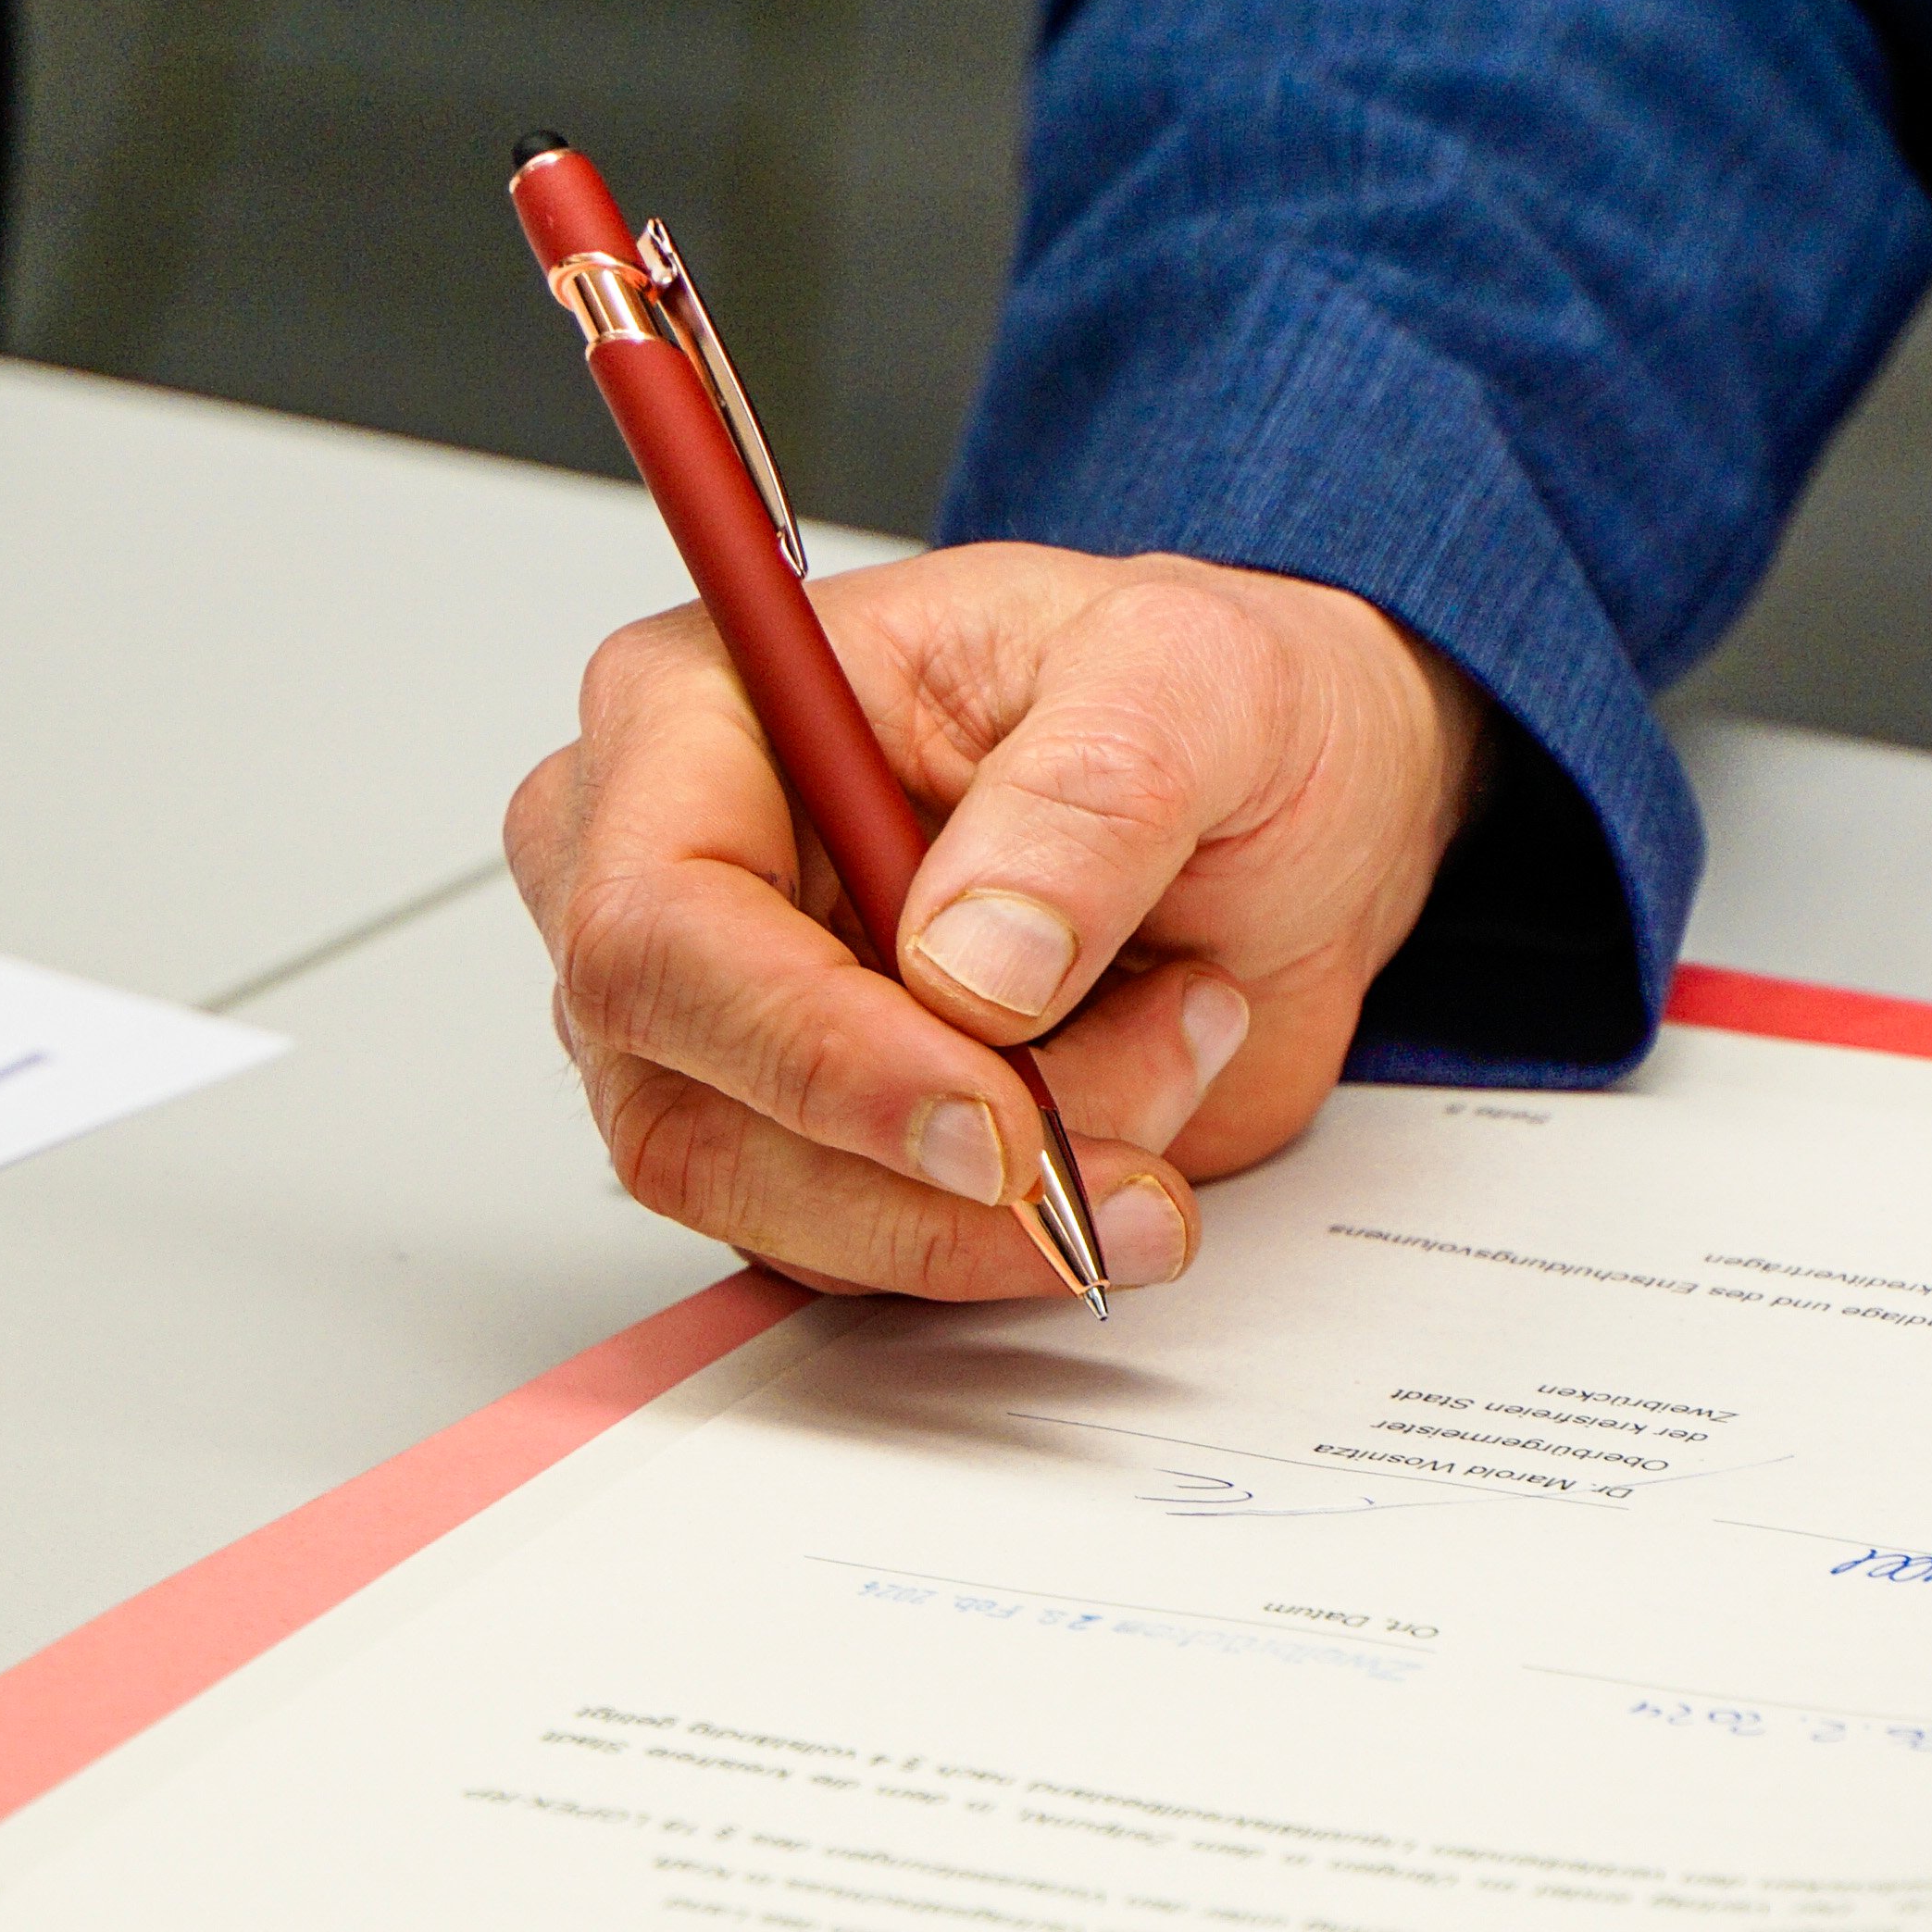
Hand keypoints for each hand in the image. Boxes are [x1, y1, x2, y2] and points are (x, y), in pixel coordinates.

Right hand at [504, 542, 1480, 1298]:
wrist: (1279, 807)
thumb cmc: (1197, 701)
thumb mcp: (1200, 675)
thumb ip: (1090, 796)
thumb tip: (972, 964)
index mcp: (701, 709)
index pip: (652, 922)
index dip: (810, 1044)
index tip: (993, 1115)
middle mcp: (676, 879)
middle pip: (680, 1105)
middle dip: (915, 1172)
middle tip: (1096, 1167)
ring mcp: (725, 1028)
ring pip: (778, 1210)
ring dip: (997, 1207)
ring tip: (1178, 1052)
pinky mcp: (803, 1142)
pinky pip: (864, 1256)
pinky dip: (1013, 1235)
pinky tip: (1141, 1112)